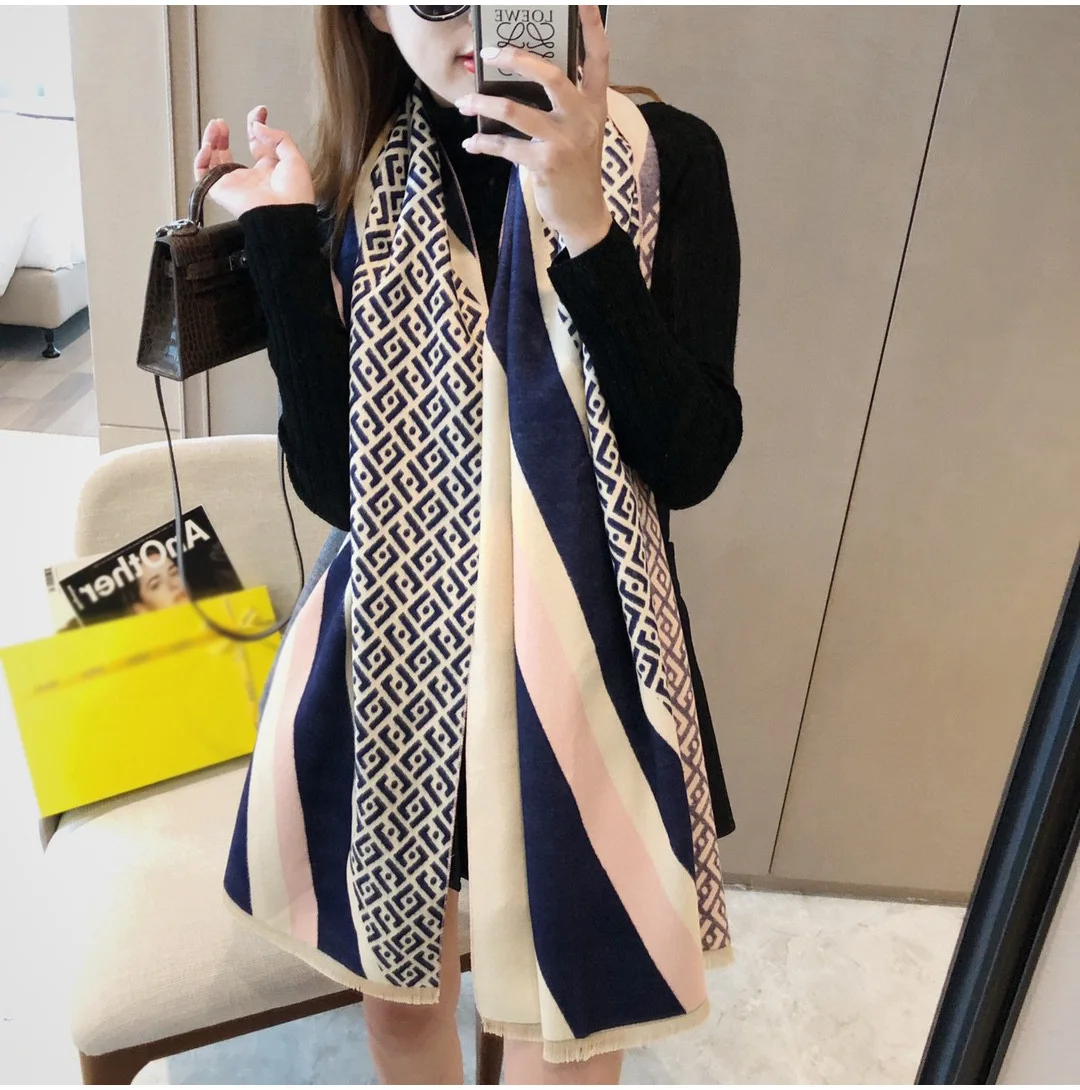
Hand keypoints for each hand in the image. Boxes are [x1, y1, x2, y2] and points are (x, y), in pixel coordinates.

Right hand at [193, 105, 314, 219]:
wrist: (284, 215)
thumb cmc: (294, 196)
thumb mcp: (295, 158)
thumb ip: (278, 137)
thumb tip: (258, 125)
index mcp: (270, 171)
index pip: (256, 144)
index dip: (256, 125)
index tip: (259, 111)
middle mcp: (250, 178)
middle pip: (228, 151)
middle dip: (224, 134)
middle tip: (225, 121)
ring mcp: (235, 184)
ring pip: (213, 160)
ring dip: (211, 140)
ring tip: (216, 126)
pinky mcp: (221, 191)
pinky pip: (203, 175)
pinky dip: (201, 159)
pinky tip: (208, 146)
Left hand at [455, 5, 612, 256]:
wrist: (584, 214)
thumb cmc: (576, 168)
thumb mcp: (581, 130)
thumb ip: (564, 104)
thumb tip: (524, 76)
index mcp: (595, 104)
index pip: (599, 58)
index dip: (592, 27)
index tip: (581, 1)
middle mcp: (583, 117)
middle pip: (551, 75)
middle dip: (516, 59)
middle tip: (489, 53)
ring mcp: (565, 141)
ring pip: (516, 110)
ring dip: (484, 104)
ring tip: (465, 102)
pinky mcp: (545, 164)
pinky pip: (506, 146)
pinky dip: (484, 143)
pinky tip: (472, 143)